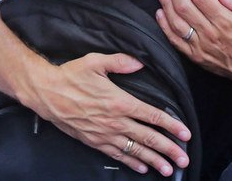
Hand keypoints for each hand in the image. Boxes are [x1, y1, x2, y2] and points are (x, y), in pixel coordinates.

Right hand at [26, 53, 190, 176]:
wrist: (46, 93)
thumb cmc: (70, 76)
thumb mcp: (95, 61)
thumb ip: (120, 61)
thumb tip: (139, 62)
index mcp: (119, 102)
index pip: (152, 116)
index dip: (171, 125)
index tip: (185, 133)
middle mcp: (115, 121)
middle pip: (148, 138)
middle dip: (168, 149)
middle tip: (183, 159)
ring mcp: (104, 134)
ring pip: (134, 150)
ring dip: (153, 161)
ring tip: (168, 169)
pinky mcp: (93, 141)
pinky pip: (117, 155)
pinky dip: (131, 162)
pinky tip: (141, 168)